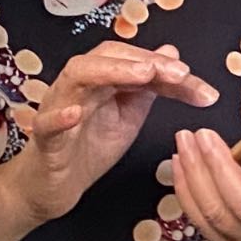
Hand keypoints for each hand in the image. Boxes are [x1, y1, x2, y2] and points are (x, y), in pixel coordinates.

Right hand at [9, 43, 217, 223]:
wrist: (55, 186)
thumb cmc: (89, 147)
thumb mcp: (130, 117)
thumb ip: (150, 88)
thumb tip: (172, 54)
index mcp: (102, 79)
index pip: (135, 61)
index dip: (166, 68)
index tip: (195, 80)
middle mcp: (79, 85)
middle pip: (107, 57)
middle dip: (145, 61)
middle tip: (178, 73)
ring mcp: (59, 108)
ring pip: (78, 76)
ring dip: (110, 71)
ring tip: (142, 75)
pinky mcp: (45, 138)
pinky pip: (47, 123)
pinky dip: (60, 116)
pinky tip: (76, 113)